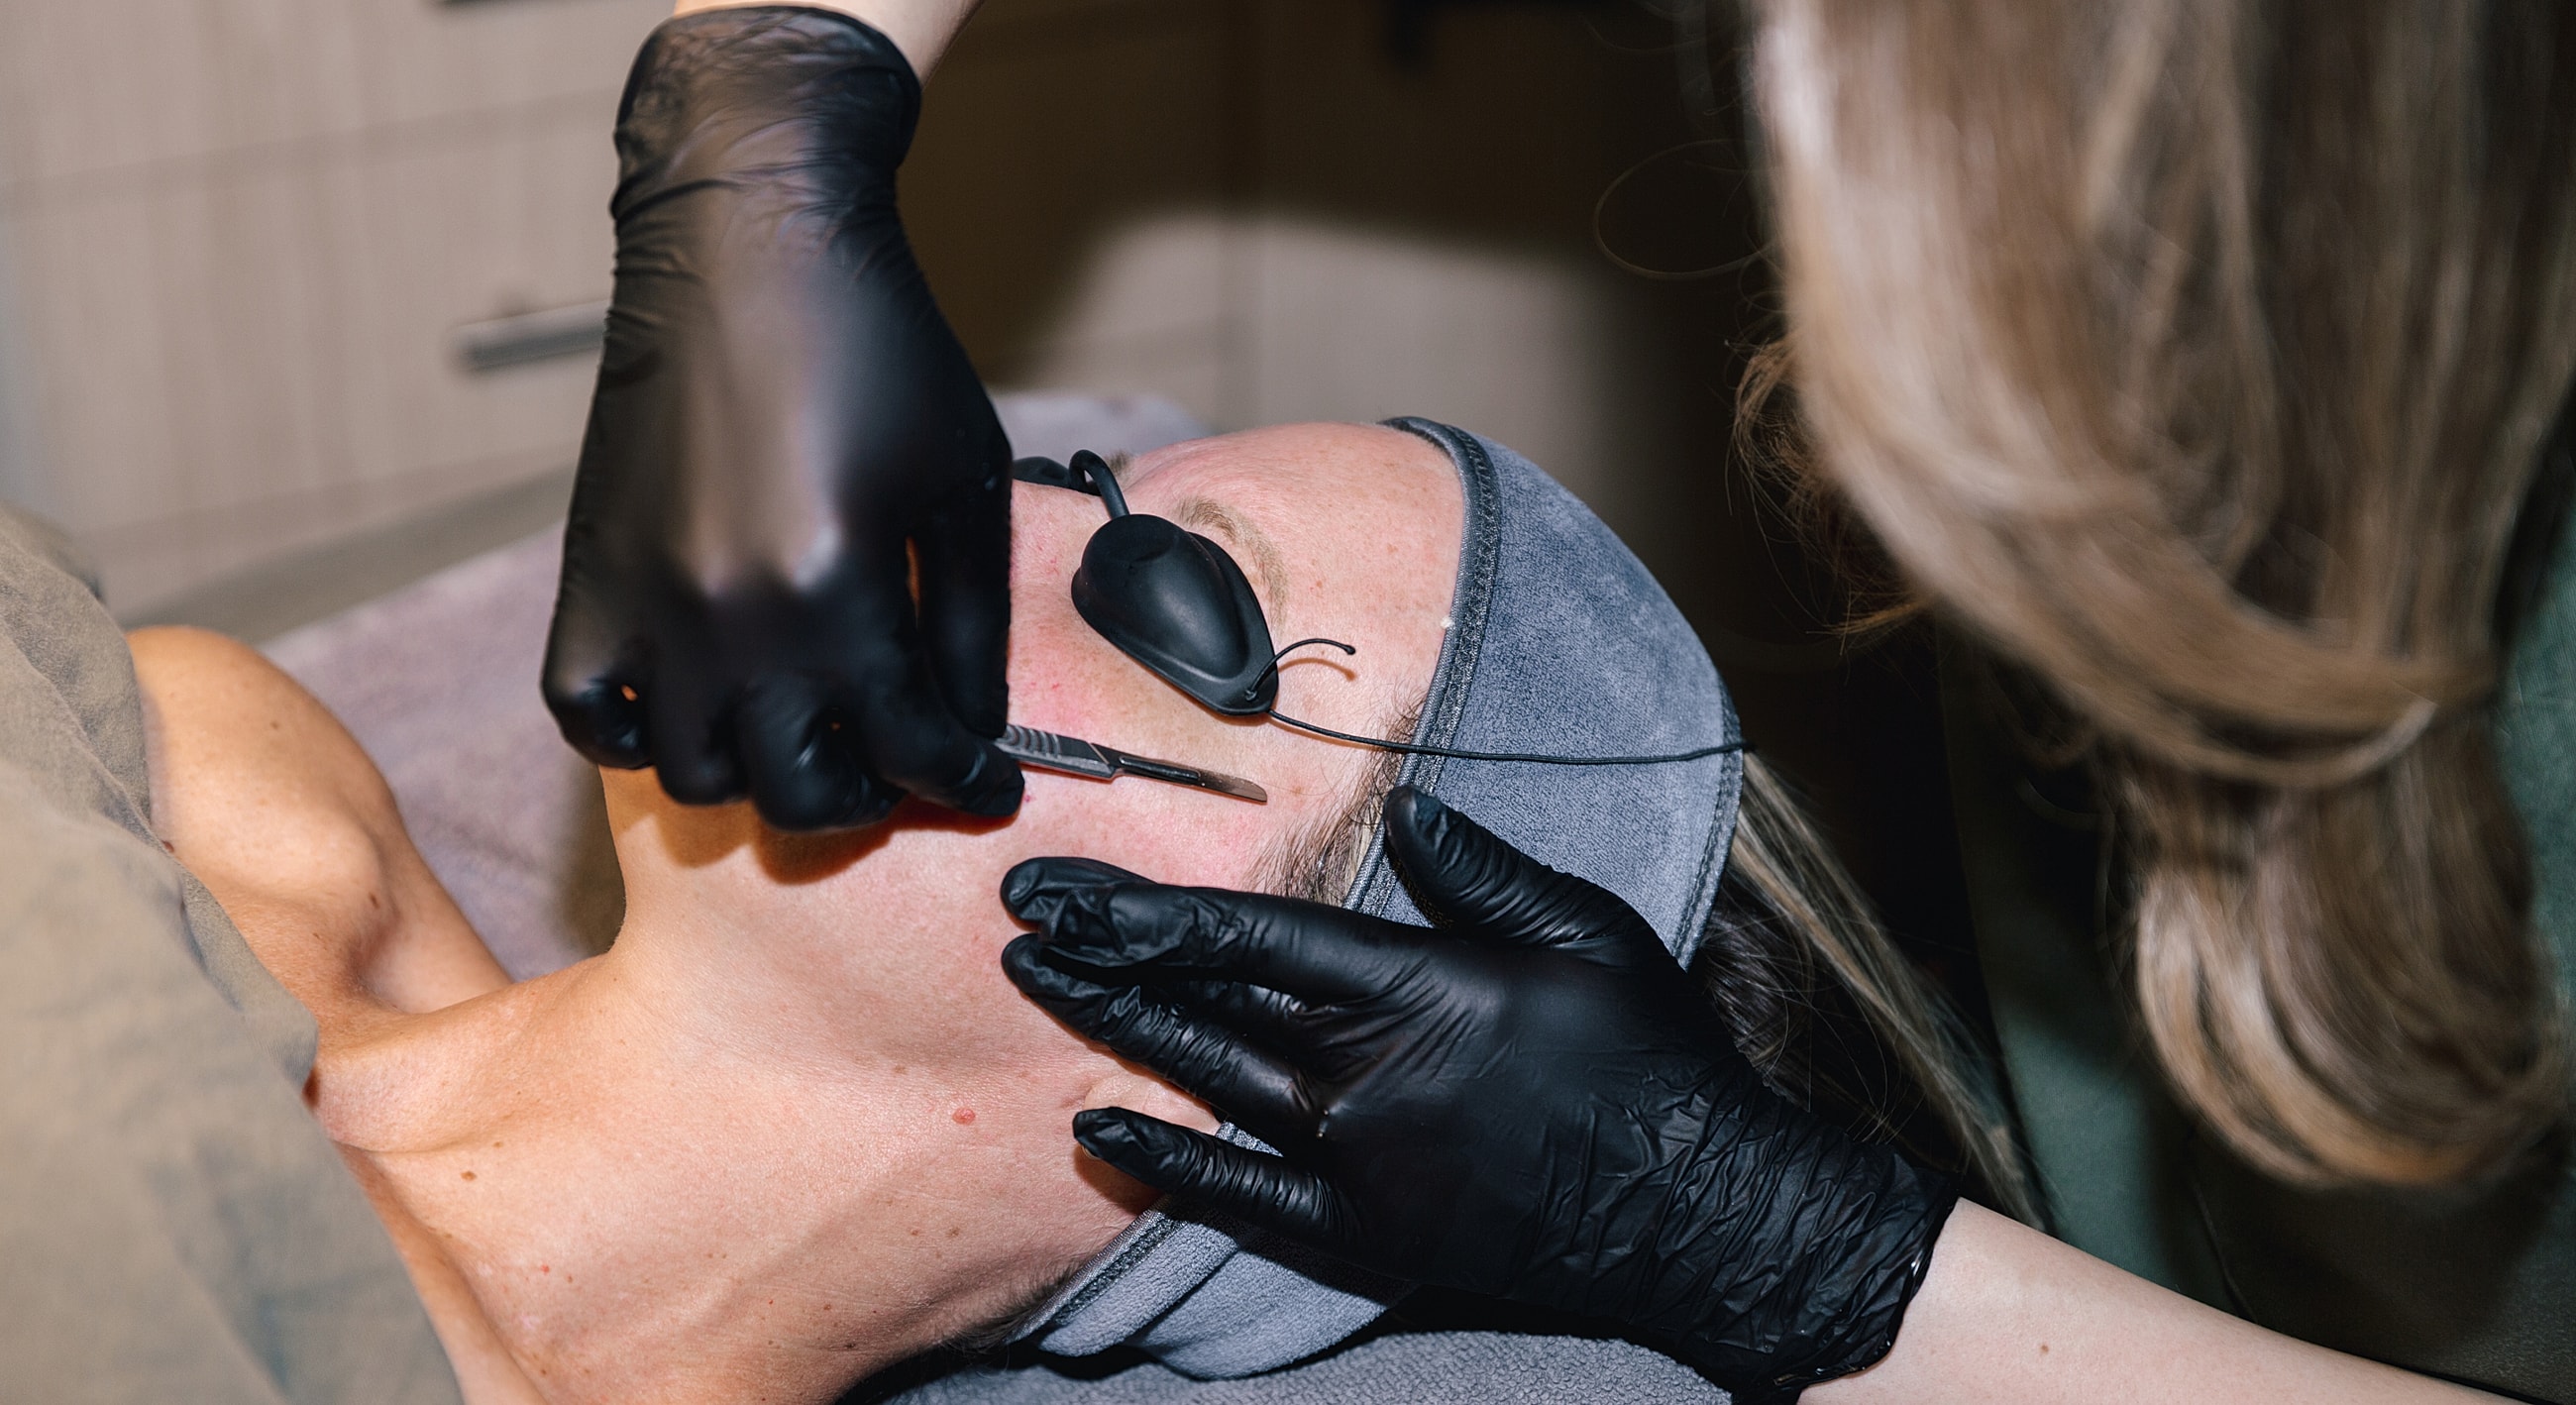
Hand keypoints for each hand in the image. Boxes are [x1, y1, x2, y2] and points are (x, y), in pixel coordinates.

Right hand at [544, 7, 1018, 831]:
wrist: (748, 244)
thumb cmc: (879, 349)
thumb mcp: (964, 483)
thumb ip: (974, 625)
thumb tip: (975, 727)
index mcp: (841, 596)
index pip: (911, 753)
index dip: (965, 778)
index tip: (987, 781)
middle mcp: (734, 622)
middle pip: (799, 798)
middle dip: (865, 794)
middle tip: (896, 760)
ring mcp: (648, 608)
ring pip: (696, 778)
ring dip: (759, 773)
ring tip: (805, 730)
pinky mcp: (590, 579)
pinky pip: (587, 718)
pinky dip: (638, 737)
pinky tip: (697, 704)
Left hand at [1000, 788, 1956, 1399]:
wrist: (1699, 1214)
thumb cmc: (1651, 1057)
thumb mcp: (1586, 930)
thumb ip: (1482, 870)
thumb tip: (1408, 810)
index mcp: (1416, 988)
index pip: (1246, 936)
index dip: (1142, 907)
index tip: (1064, 882)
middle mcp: (1366, 1077)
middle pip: (1202, 1004)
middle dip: (1101, 957)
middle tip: (1020, 922)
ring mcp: (1358, 1164)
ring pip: (1206, 1084)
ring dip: (1114, 1033)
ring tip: (1042, 987)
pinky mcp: (1365, 1234)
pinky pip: (1241, 1198)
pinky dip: (1166, 1164)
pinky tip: (1100, 1135)